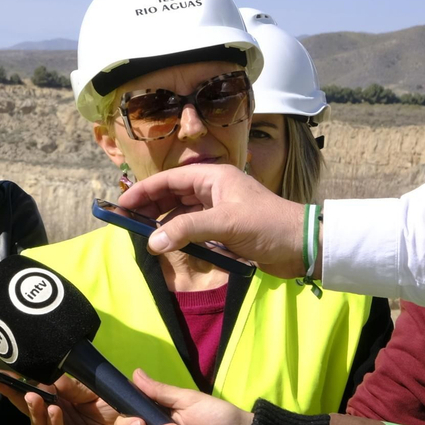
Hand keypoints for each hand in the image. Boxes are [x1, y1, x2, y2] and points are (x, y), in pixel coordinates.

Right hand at [0, 374, 150, 424]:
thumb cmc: (123, 409)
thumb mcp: (98, 390)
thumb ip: (76, 386)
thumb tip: (52, 377)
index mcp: (62, 400)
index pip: (35, 390)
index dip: (16, 383)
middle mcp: (59, 417)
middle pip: (31, 408)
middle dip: (15, 396)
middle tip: (4, 383)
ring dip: (35, 410)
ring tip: (33, 395)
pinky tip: (53, 410)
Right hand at [116, 164, 311, 278]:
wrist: (303, 247)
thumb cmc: (267, 226)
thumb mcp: (224, 224)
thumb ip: (186, 230)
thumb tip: (151, 242)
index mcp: (213, 177)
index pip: (168, 179)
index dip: (143, 191)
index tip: (120, 205)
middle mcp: (213, 189)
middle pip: (171, 194)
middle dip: (149, 207)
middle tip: (126, 222)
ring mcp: (218, 209)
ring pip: (180, 212)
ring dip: (162, 222)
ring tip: (142, 234)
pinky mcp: (224, 229)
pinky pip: (192, 228)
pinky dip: (178, 235)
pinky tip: (167, 244)